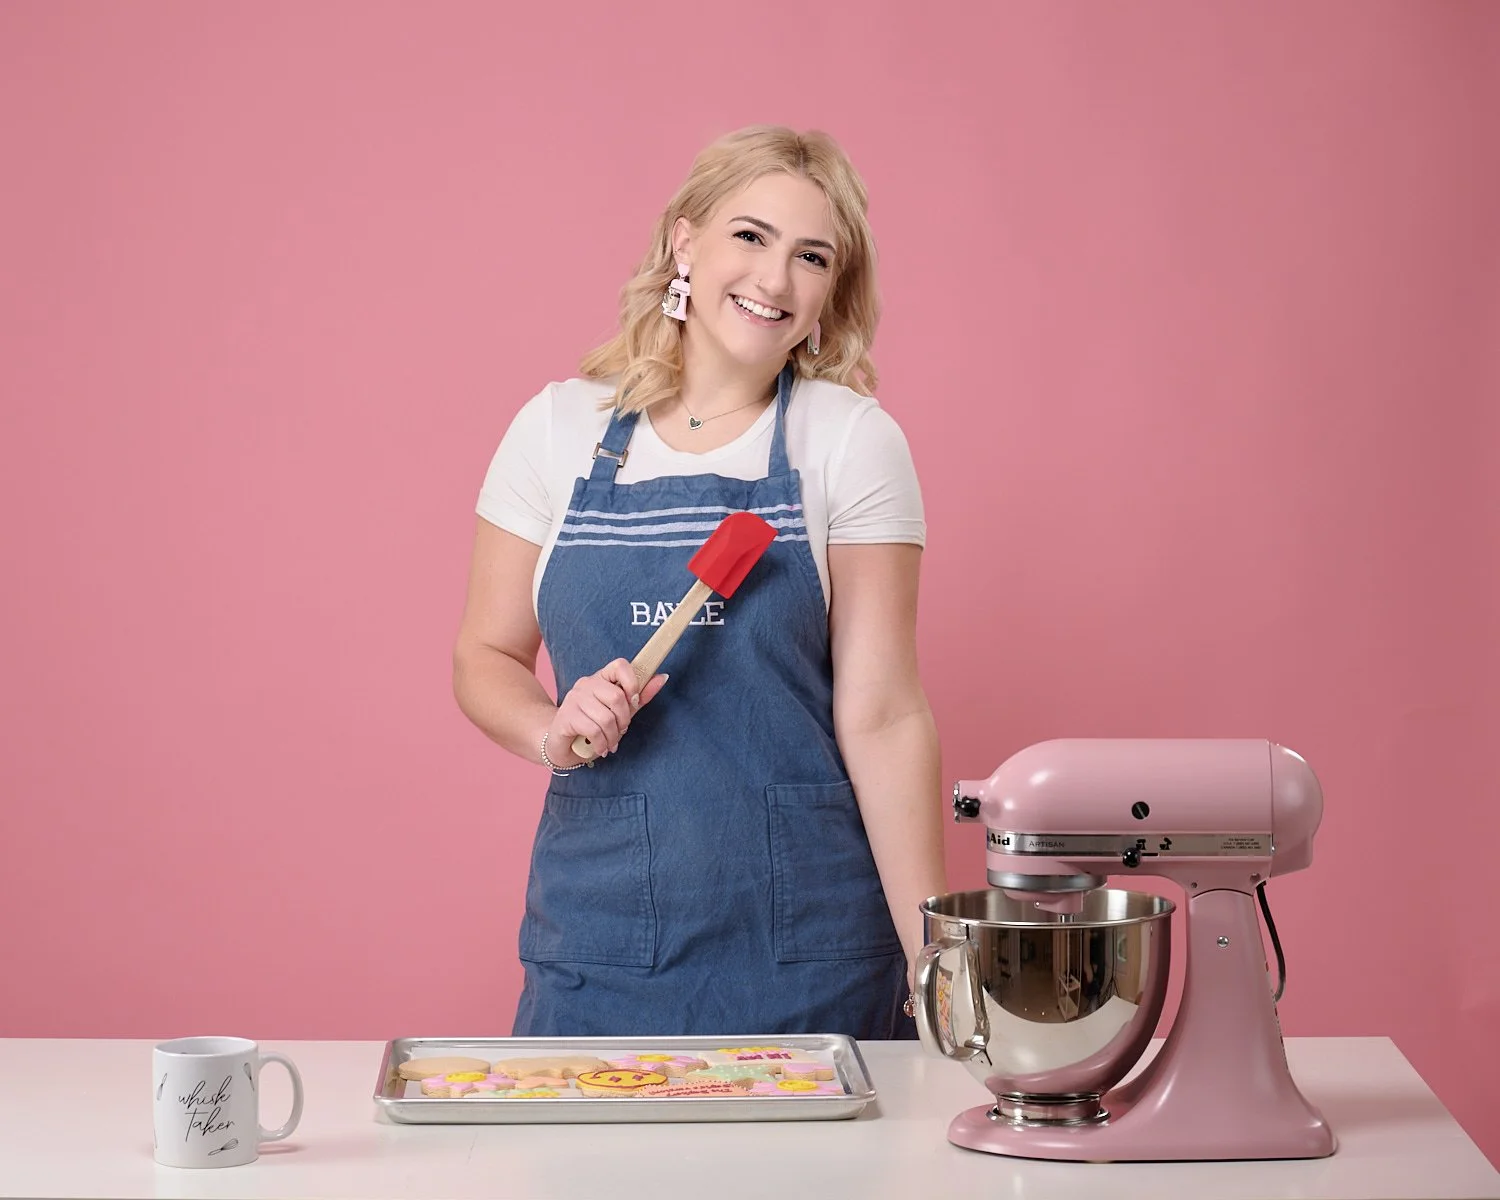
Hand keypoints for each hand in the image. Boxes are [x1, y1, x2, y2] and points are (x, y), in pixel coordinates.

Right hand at [546, 659, 667, 765]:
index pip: (620, 665)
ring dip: (612, 737)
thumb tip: (663, 677)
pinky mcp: (566, 716)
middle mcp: (586, 684)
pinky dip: (601, 744)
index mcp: (601, 678)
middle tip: (620, 731)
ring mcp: (574, 699)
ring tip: (610, 743)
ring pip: (606, 717)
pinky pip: (593, 730)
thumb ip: (639, 697)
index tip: (633, 702)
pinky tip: (600, 748)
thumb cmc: (593, 727)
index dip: (632, 683)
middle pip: (616, 697)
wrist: (563, 746)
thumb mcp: (620, 712)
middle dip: (624, 720)